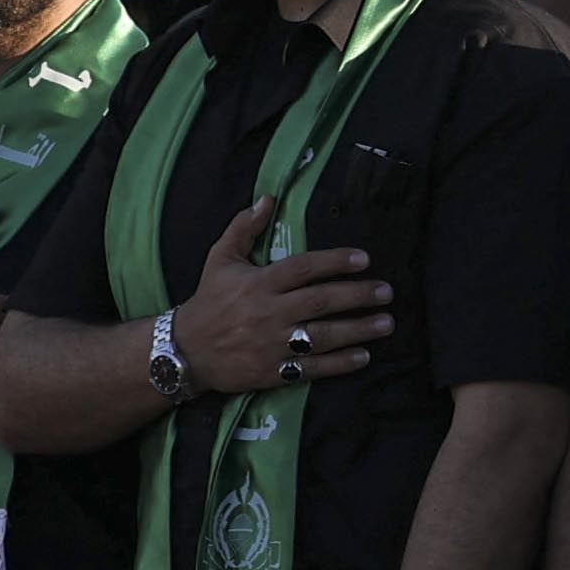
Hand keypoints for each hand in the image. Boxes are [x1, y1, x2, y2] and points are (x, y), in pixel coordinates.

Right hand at [173, 200, 392, 394]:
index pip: (303, 268)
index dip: (335, 261)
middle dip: (357, 296)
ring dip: (358, 330)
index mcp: (258, 284)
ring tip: (386, 323)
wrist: (182, 351)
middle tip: (387, 292)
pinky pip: (310, 368)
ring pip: (321, 336)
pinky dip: (339, 364)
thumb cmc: (209, 301)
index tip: (365, 258)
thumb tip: (267, 197)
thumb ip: (244, 228)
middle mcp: (267, 313)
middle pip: (320, 302)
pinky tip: (364, 356)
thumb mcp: (220, 260)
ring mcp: (270, 344)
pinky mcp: (271, 371)